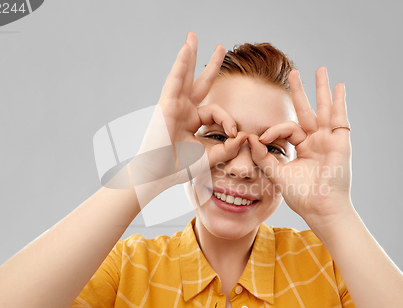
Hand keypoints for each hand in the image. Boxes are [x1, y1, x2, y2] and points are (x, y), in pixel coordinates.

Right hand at [133, 32, 246, 189]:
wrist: (158, 175)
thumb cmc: (179, 169)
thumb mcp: (209, 157)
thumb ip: (227, 148)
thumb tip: (243, 135)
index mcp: (192, 121)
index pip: (216, 111)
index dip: (228, 120)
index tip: (234, 133)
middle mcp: (183, 110)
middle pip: (199, 82)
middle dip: (210, 65)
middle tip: (220, 47)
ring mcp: (174, 106)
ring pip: (185, 75)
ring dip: (190, 55)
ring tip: (194, 36)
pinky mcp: (166, 105)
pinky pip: (175, 80)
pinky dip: (180, 64)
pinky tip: (186, 47)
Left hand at [248, 67, 352, 225]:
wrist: (321, 208)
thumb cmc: (301, 196)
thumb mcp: (277, 173)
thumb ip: (263, 156)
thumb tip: (249, 138)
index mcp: (303, 149)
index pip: (287, 129)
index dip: (273, 131)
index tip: (261, 139)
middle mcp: (316, 142)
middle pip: (307, 111)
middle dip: (300, 92)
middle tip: (293, 73)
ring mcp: (329, 140)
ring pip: (324, 109)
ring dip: (321, 89)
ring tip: (321, 70)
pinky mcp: (341, 142)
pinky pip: (340, 118)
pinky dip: (340, 102)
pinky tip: (339, 86)